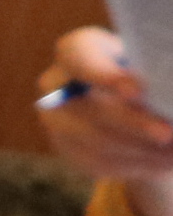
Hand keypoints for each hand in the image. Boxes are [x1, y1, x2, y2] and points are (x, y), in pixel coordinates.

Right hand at [41, 29, 172, 215]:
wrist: (129, 98)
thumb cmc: (146, 69)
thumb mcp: (148, 62)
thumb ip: (154, 71)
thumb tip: (168, 93)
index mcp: (76, 51)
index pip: (77, 58)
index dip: (103, 75)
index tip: (136, 92)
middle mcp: (55, 85)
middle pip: (90, 108)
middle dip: (134, 124)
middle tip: (169, 133)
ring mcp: (57, 121)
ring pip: (97, 142)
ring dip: (143, 149)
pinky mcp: (69, 150)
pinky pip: (103, 162)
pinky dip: (140, 164)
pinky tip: (168, 161)